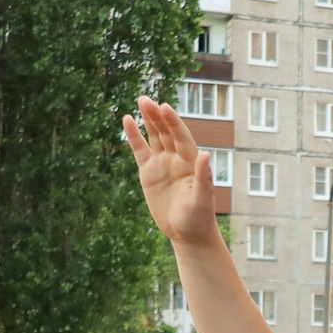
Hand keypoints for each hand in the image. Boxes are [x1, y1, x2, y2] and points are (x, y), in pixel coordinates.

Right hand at [121, 97, 219, 245]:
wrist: (187, 233)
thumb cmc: (199, 218)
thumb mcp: (202, 199)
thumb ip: (203, 177)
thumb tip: (205, 154)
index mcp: (190, 162)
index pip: (181, 137)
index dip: (174, 122)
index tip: (165, 107)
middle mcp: (177, 158)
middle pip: (166, 132)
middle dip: (157, 116)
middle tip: (146, 100)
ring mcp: (162, 163)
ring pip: (154, 136)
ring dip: (148, 119)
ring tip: (141, 100)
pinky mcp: (148, 172)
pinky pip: (140, 150)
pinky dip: (134, 136)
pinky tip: (127, 120)